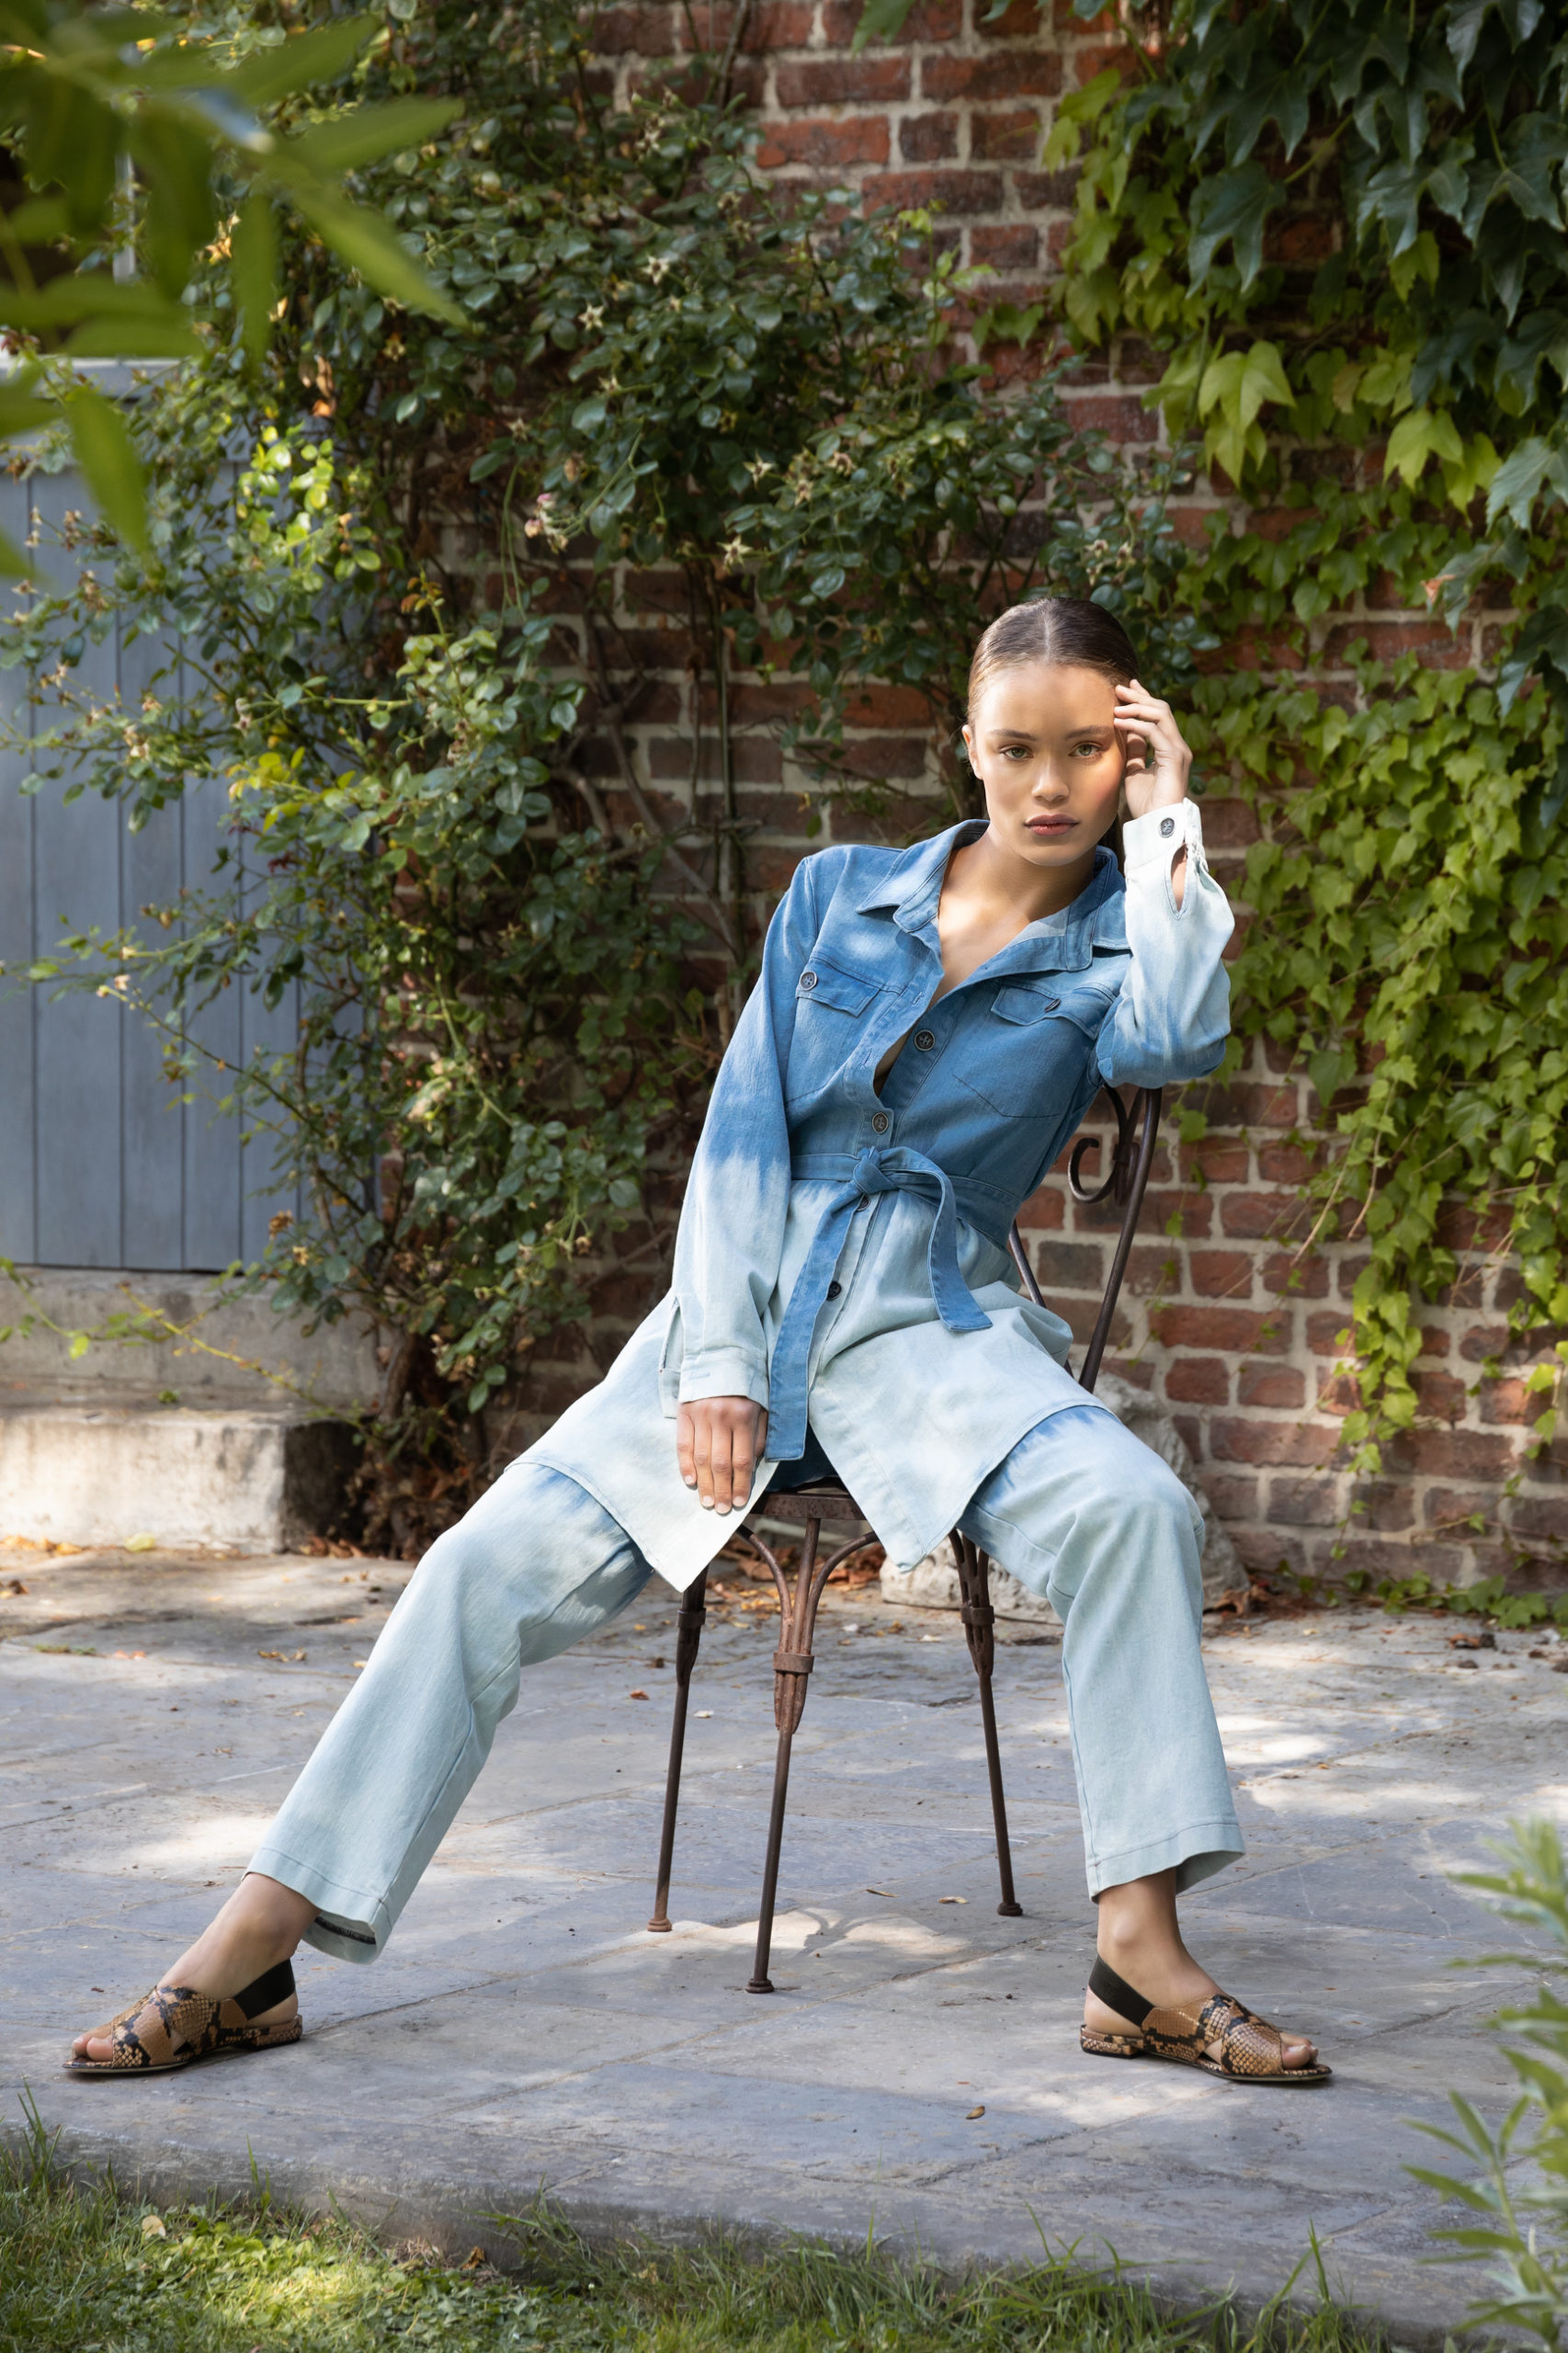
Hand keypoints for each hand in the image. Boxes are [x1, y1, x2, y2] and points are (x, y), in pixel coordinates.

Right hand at [676, 1396, 767, 1515]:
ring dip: (704, 1484)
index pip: (742, 1460)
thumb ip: (758, 1437)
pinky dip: (686, 1465)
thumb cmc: (747, 1387)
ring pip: (701, 1458)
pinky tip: (690, 1481)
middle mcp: (720, 1417)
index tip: (740, 1502)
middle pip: (720, 1463)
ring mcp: (700, 1415)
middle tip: (722, 1509)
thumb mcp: (762, 1408)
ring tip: (708, 1502)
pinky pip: (683, 1444)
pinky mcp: (684, 1412)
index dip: (741, 1484)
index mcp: (743, 1416)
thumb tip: (751, 1467)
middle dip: (722, 1490)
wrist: (722, 1355)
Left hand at [1114, 679, 1192, 818]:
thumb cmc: (1146, 803)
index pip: (1158, 715)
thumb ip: (1134, 749)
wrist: (1157, 824)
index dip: (1144, 699)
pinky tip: (1119, 722)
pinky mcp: (1175, 758)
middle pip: (1161, 709)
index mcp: (1169, 748)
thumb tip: (1126, 729)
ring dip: (1137, 707)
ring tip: (1116, 705)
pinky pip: (1155, 732)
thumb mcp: (1134, 770)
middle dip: (1140, 696)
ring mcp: (1179, 751)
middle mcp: (1177, 746)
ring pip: (1161, 715)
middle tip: (1119, 687)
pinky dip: (1136, 724)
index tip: (1128, 687)